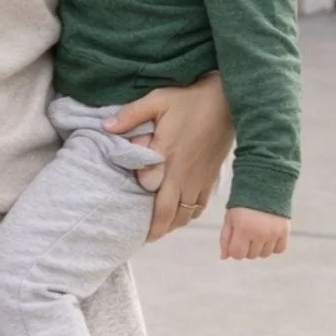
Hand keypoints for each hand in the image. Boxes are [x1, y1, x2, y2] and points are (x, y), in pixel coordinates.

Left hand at [105, 73, 233, 241]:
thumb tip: (105, 127)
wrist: (230, 98)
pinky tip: (180, 214)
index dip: (143, 213)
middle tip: (143, 237)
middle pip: (169, 214)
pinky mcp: (211, 177)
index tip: (129, 221)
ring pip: (185, 214)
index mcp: (168, 158)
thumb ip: (131, 114)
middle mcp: (184, 174)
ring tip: (159, 228)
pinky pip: (200, 206)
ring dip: (171, 224)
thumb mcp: (158, 100)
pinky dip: (189, 215)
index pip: (153, 197)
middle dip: (156, 230)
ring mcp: (200, 178)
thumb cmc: (191, 99)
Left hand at [219, 207, 290, 260]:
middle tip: (248, 233)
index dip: (235, 249)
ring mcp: (273, 233)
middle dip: (247, 248)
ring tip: (258, 233)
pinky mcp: (284, 231)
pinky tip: (269, 237)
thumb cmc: (243, 203)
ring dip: (260, 248)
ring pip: (264, 254)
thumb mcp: (230, 218)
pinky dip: (274, 246)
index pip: (237, 255)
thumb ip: (225, 238)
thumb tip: (224, 257)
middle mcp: (259, 233)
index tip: (236, 240)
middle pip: (251, 256)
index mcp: (243, 229)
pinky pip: (279, 250)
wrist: (266, 186)